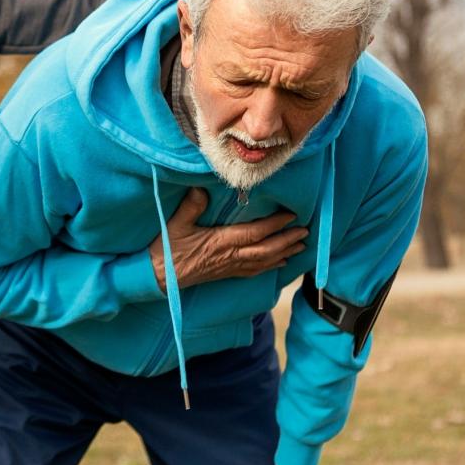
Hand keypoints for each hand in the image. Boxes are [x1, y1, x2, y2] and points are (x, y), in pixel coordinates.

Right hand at [149, 188, 307, 292]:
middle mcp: (230, 256)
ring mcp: (230, 267)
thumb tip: (202, 188)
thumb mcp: (176, 224)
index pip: (254, 233)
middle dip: (287, 240)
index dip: (275, 225)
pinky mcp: (226, 274)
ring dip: (284, 253)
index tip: (291, 215)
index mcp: (221, 242)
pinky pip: (254, 271)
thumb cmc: (167, 250)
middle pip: (266, 249)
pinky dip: (271, 266)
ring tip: (300, 245)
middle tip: (304, 231)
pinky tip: (280, 262)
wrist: (159, 277)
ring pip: (264, 262)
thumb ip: (191, 206)